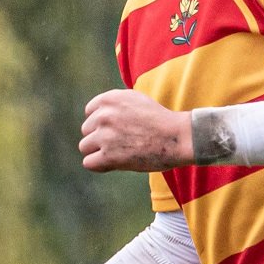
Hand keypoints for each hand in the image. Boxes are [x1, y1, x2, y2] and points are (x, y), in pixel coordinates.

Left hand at [79, 89, 193, 171]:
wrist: (178, 137)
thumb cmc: (160, 121)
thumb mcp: (136, 101)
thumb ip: (114, 106)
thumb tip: (92, 116)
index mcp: (111, 98)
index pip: (89, 112)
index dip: (102, 122)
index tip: (118, 128)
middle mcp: (105, 114)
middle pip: (86, 130)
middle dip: (100, 137)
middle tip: (123, 142)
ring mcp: (105, 135)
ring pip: (85, 146)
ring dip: (99, 151)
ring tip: (120, 152)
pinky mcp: (108, 155)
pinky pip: (89, 163)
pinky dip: (100, 165)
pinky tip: (116, 163)